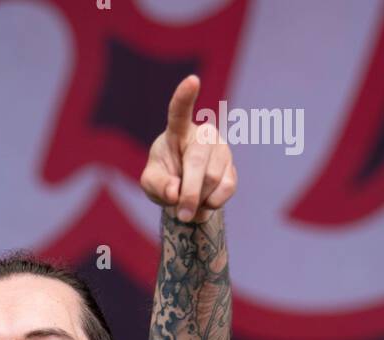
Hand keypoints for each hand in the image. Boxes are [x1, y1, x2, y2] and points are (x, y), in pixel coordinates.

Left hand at [140, 73, 236, 223]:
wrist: (184, 192)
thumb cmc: (164, 180)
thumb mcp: (150, 184)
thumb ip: (157, 186)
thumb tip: (176, 192)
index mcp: (178, 130)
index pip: (179, 111)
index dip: (185, 97)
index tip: (192, 80)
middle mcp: (204, 134)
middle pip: (197, 163)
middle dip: (189, 193)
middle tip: (181, 215)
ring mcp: (221, 148)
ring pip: (212, 180)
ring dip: (198, 201)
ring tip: (188, 202)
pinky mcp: (232, 166)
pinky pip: (226, 189)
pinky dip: (212, 204)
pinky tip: (204, 201)